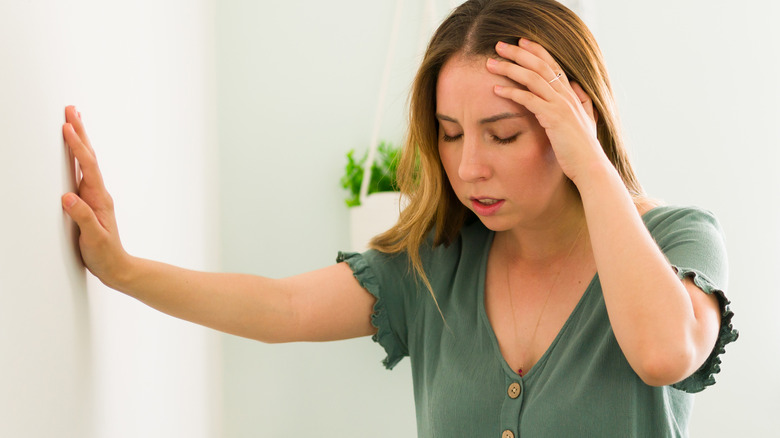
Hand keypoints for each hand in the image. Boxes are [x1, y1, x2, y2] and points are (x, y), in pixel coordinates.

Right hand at [61, 106, 129, 285]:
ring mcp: (94, 196)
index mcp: (99, 198)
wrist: (117, 267)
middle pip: (88, 157)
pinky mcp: (89, 202)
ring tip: (73, 121)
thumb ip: (82, 217)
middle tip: (72, 110)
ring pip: (85, 162)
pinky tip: (74, 153)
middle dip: (80, 133)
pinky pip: (81, 173)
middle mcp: (98, 193)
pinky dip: (77, 158)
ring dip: (79, 141)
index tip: (67, 127)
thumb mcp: (94, 238)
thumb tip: (67, 197)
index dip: (77, 146)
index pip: (87, 166)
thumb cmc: (105, 255)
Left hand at [486, 39, 607, 184]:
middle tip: (499, 45)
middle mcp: (567, 95)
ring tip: (491, 64)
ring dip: (510, 68)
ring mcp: (561, 105)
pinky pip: (529, 99)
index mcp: (572, 94)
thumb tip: (576, 87)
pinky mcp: (553, 117)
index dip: (537, 51)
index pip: (553, 64)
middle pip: (540, 65)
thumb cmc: (583, 148)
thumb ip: (582, 101)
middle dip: (518, 53)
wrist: (590, 166)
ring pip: (533, 78)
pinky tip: (496, 89)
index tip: (521, 41)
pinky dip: (512, 92)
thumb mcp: (586, 119)